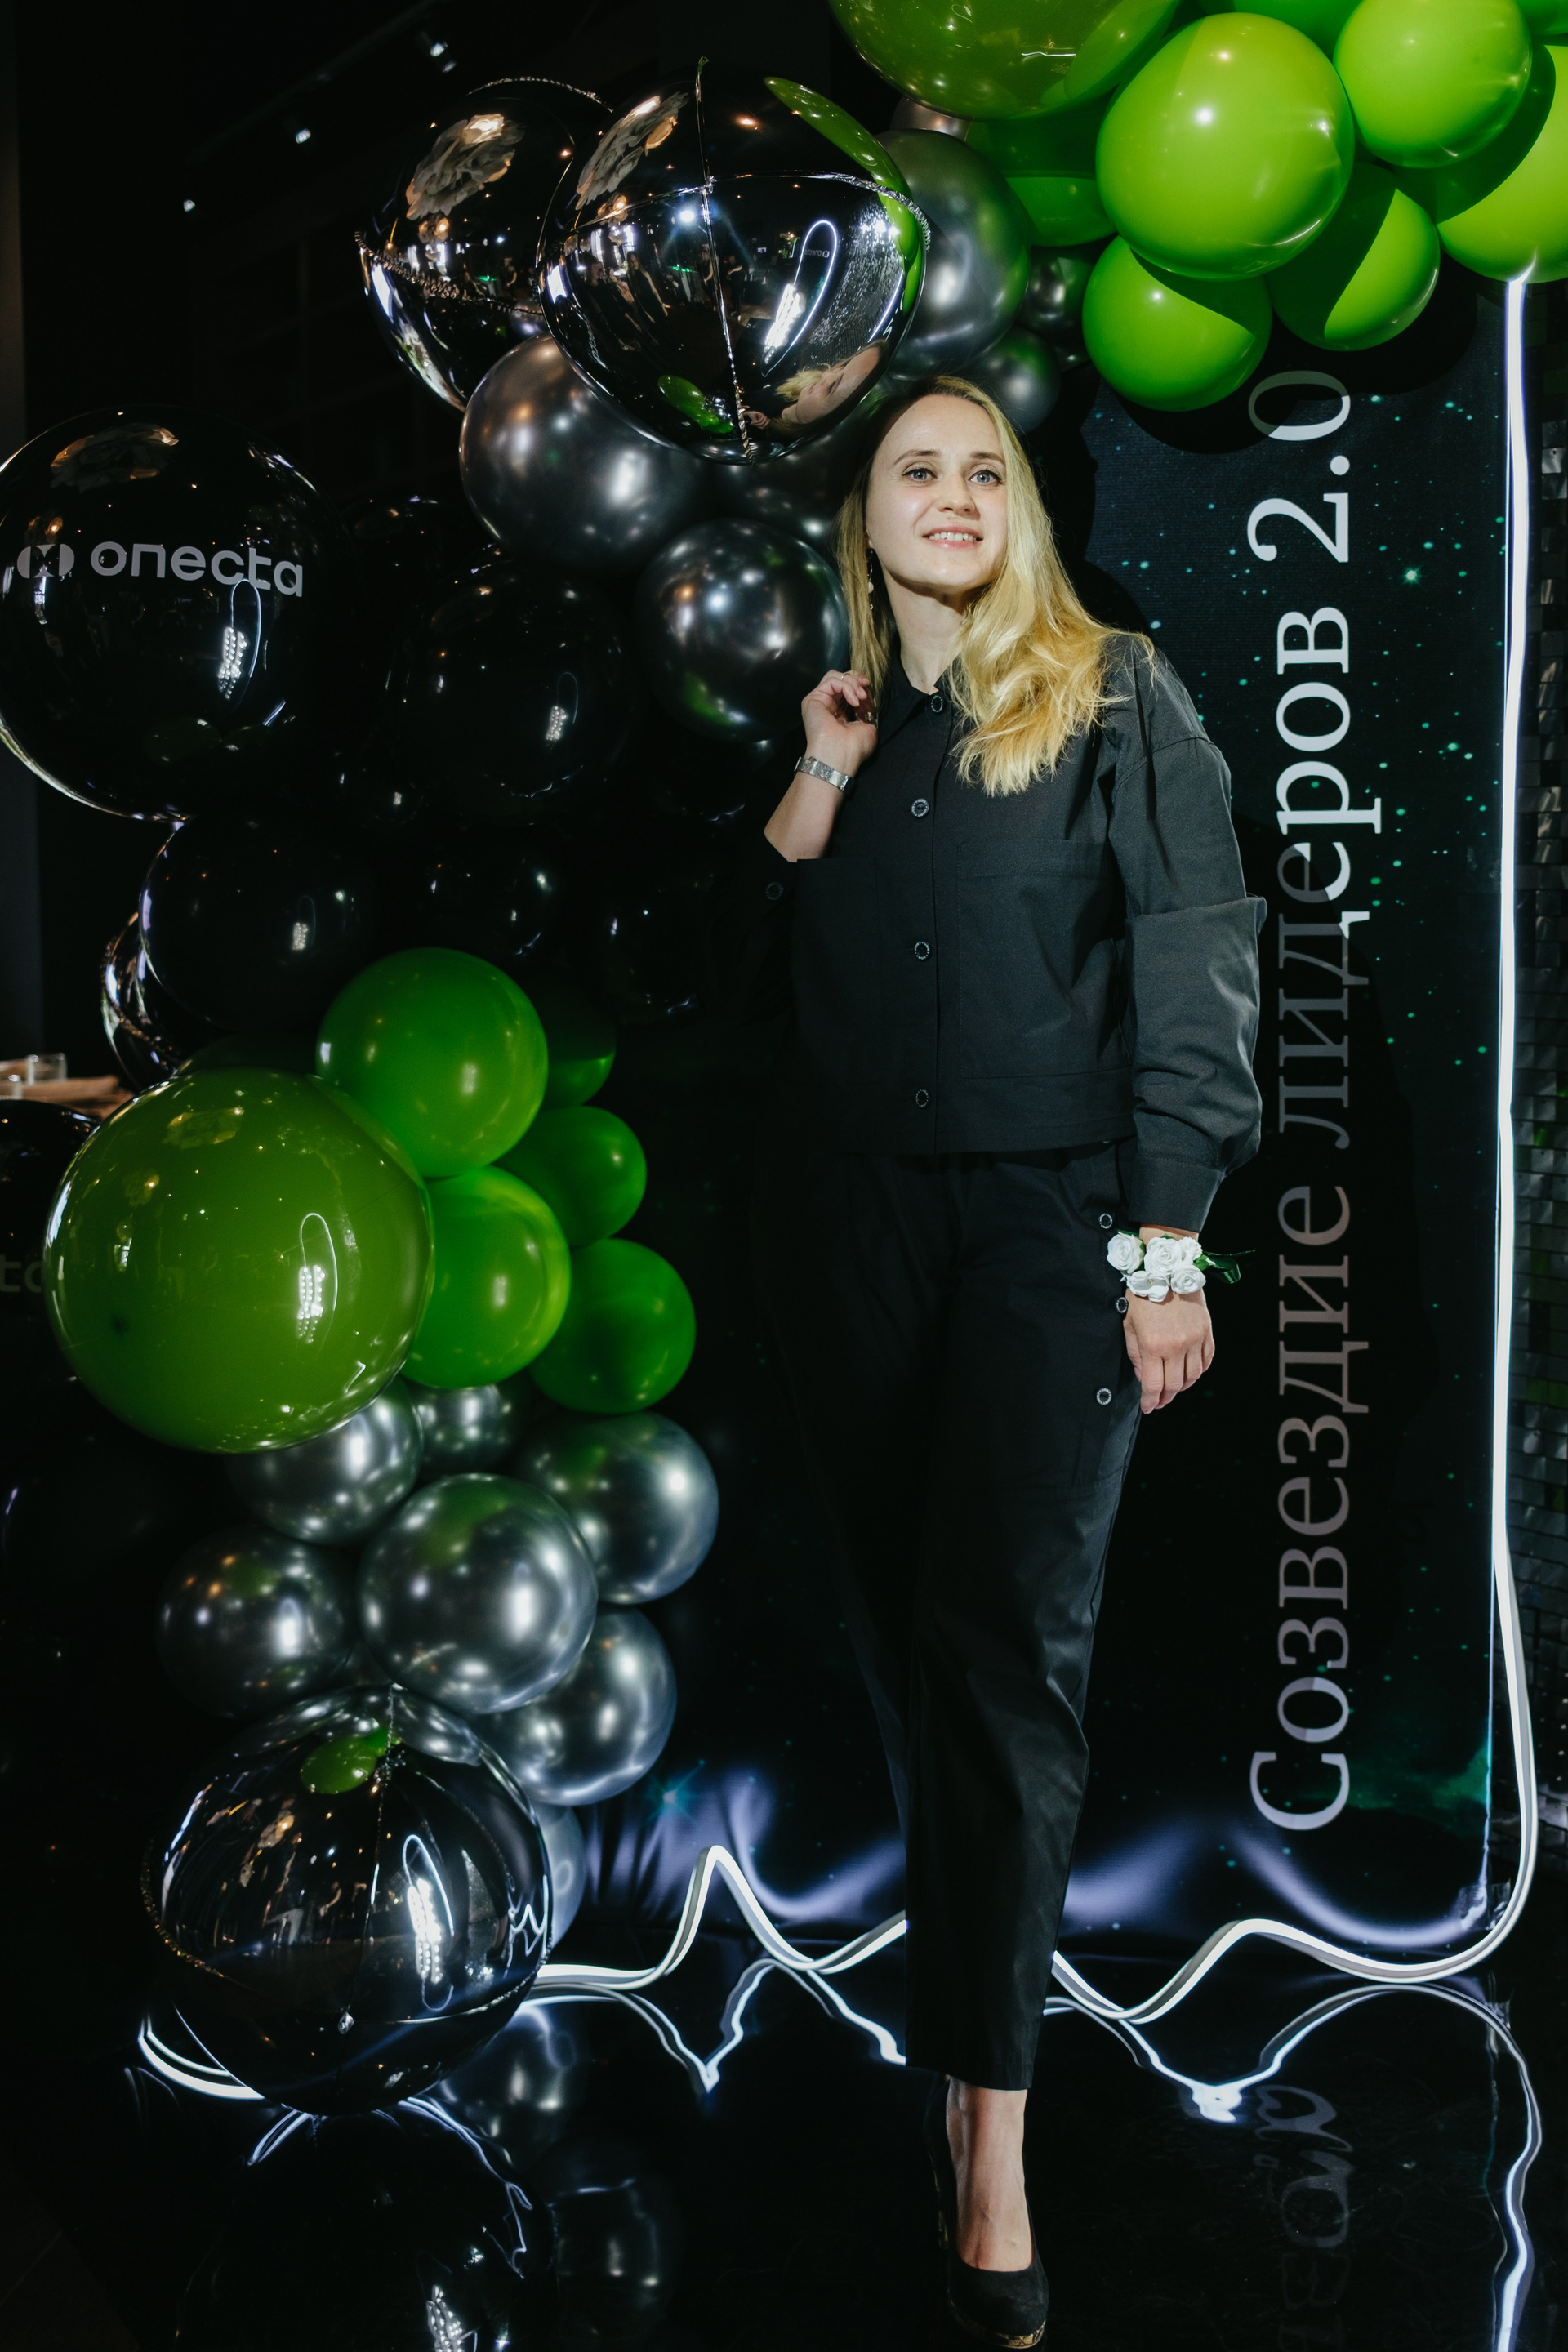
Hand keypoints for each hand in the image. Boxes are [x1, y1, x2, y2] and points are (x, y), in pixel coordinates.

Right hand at [801, 670, 877, 776]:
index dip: (859, 685)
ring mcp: (819, 701)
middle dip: (856, 680)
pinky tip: (854, 701)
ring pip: (835, 676)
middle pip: (840, 678)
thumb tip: (867, 695)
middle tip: (866, 689)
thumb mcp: (869, 725)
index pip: (847, 688)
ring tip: (860, 698)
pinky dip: (846, 687)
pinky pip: (832, 681)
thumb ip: (867, 710)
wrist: (840, 757)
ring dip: (852, 683)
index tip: (869, 691)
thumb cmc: (854, 748)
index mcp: (839, 712)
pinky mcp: (812, 699)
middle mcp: (828, 705)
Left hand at [1123, 1288, 1213, 1413]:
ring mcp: (1195, 1339)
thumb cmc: (1142, 1295)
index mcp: (1153, 1345)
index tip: (1147, 1407)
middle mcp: (1177, 1346)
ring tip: (1173, 1388)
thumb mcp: (1128, 1324)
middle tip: (1158, 1402)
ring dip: (1183, 1387)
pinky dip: (1199, 1371)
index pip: (1153, 1385)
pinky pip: (1207, 1360)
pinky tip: (1189, 1373)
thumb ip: (1135, 1354)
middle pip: (1175, 1386)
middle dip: (1165, 1398)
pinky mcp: (1207, 1332)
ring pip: (1193, 1376)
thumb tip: (1143, 1377)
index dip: (1150, 1401)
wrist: (1167, 1269)